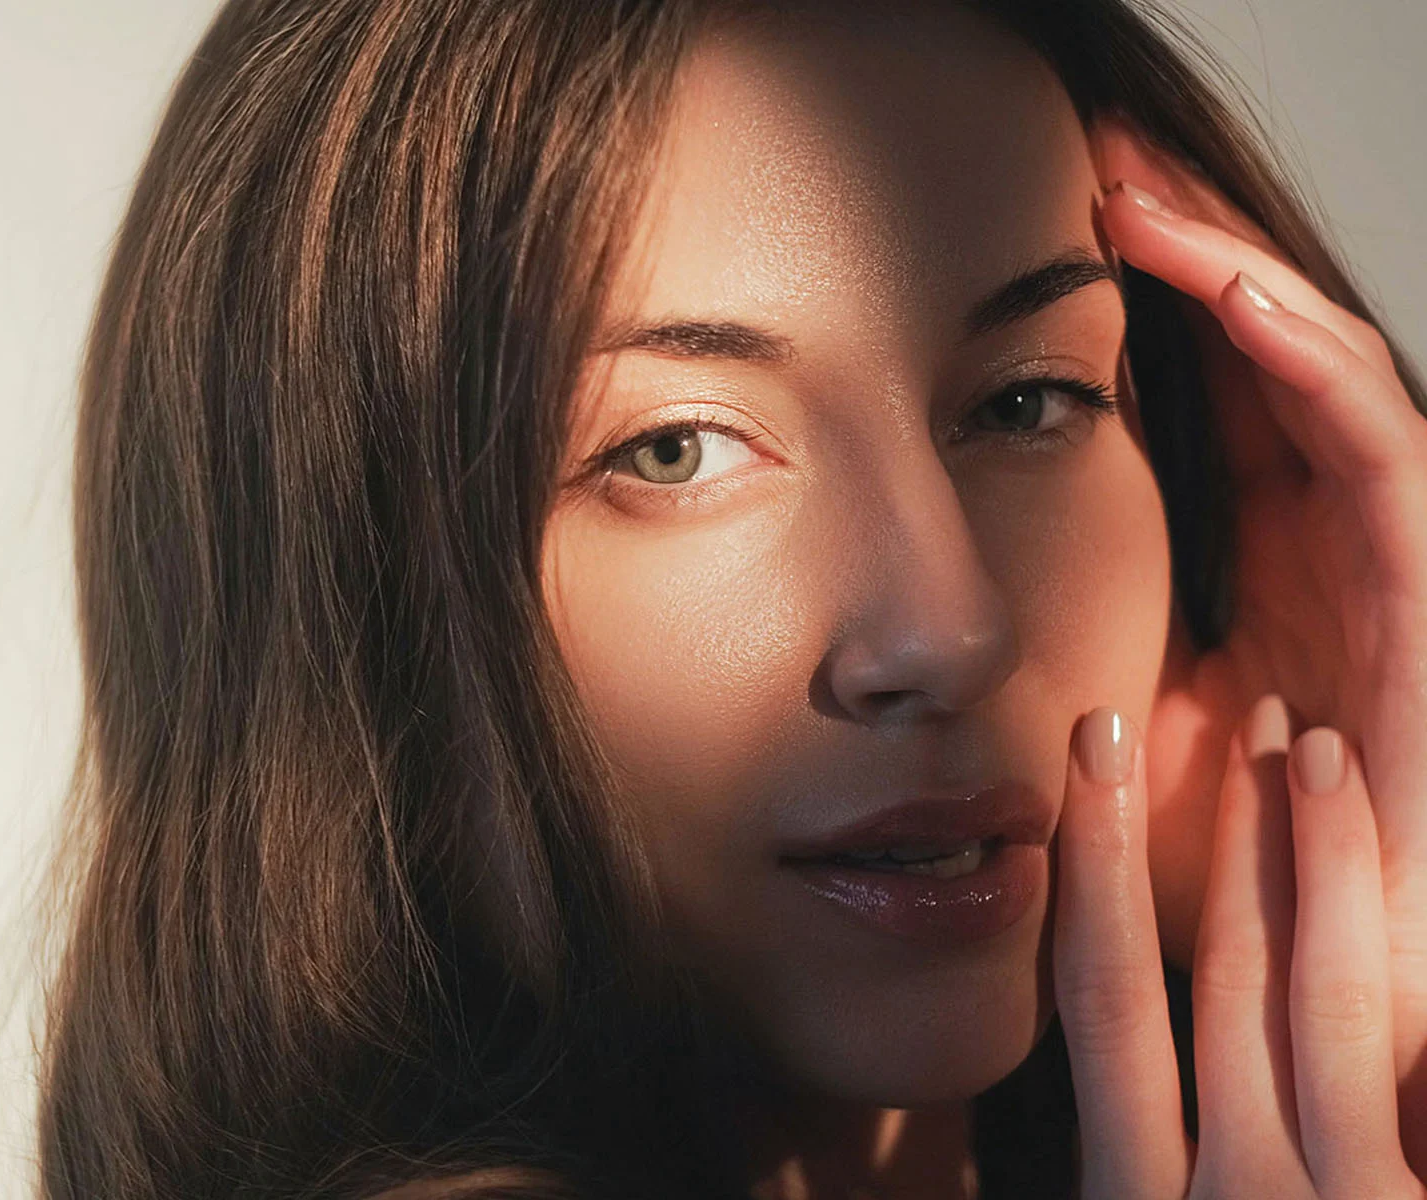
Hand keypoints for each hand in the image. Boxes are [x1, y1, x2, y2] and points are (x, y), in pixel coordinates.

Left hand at [1087, 119, 1426, 1170]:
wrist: (1305, 991)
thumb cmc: (1209, 876)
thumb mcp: (1109, 740)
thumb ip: (1062, 653)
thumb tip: (940, 602)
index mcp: (1251, 559)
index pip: (1202, 389)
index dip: (1136, 298)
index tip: (1037, 220)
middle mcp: (1319, 540)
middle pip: (1258, 353)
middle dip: (1183, 245)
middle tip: (1090, 153)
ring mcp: (1377, 559)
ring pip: (1320, 372)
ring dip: (1237, 273)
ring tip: (1137, 190)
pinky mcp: (1420, 599)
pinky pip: (1383, 451)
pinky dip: (1312, 365)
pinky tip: (1230, 292)